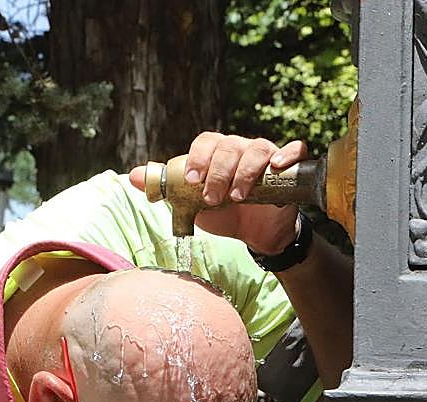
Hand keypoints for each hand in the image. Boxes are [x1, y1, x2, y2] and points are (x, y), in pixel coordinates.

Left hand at [130, 133, 310, 254]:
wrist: (256, 234)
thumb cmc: (224, 213)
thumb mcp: (192, 203)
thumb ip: (166, 188)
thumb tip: (133, 176)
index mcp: (216, 154)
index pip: (205, 142)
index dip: (198, 158)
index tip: (192, 180)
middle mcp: (240, 149)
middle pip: (229, 145)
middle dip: (218, 171)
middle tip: (212, 198)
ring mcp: (266, 157)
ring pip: (257, 148)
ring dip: (245, 171)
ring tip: (237, 196)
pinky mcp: (289, 169)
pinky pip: (293, 150)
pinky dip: (287, 154)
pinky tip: (277, 167)